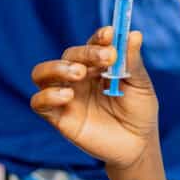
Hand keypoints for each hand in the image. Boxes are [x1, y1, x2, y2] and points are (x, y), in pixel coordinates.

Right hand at [31, 27, 158, 169]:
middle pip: (68, 55)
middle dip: (85, 53)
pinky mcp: (58, 117)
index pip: (92, 44)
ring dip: (57, 68)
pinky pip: (39, 102)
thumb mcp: (140, 86)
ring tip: (79, 73)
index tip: (109, 34)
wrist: (137, 145)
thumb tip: (134, 34)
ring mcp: (66, 95)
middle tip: (106, 58)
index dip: (98, 37)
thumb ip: (132, 62)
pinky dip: (47, 95)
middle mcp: (78, 76)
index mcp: (98, 65)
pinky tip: (68, 96)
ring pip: (42, 73)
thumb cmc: (139, 111)